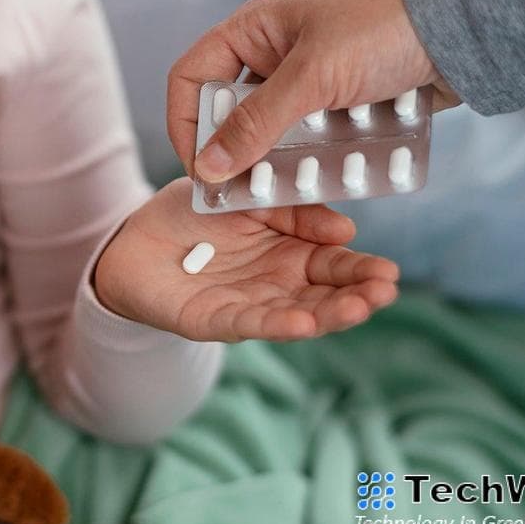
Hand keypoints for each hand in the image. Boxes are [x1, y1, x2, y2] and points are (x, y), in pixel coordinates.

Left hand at [93, 179, 398, 340]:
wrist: (134, 239)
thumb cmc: (196, 215)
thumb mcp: (252, 198)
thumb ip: (295, 211)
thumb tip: (346, 229)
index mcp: (290, 253)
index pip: (335, 265)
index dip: (362, 270)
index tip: (390, 273)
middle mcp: (276, 285)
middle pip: (325, 296)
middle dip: (357, 297)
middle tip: (385, 293)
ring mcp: (249, 305)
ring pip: (296, 315)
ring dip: (328, 316)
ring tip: (357, 310)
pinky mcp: (214, 320)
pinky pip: (249, 323)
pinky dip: (277, 325)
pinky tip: (303, 325)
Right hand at [167, 0, 461, 183]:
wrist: (464, 25)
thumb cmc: (383, 28)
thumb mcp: (311, 77)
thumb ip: (256, 123)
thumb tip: (208, 167)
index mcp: (253, 29)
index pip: (191, 77)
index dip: (186, 123)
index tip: (201, 169)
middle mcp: (275, 54)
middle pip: (230, 111)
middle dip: (236, 152)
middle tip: (242, 194)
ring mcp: (310, 80)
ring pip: (274, 132)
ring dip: (279, 162)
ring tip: (288, 193)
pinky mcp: (342, 103)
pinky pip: (313, 139)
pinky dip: (317, 160)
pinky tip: (328, 180)